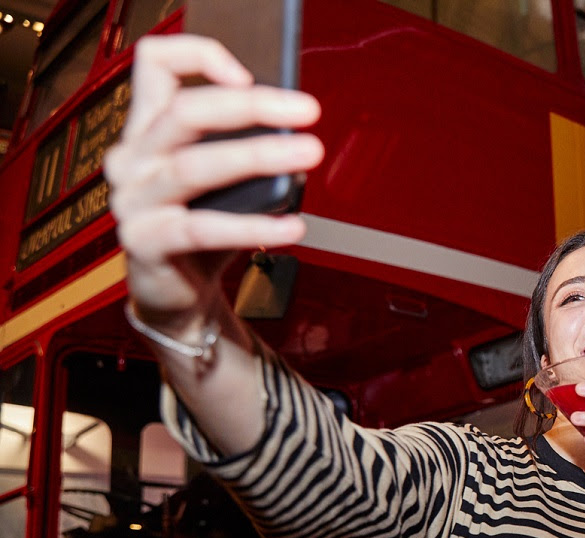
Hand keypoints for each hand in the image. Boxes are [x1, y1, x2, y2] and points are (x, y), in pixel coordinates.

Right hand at [103, 35, 322, 326]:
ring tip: (309, 153)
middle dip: (251, 105)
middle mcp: (133, 158)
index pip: (154, 63)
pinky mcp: (146, 242)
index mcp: (147, 129)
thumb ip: (240, 145)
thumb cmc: (203, 224)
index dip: (198, 56)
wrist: (176, 292)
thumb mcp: (221, 177)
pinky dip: (254, 228)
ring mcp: (134, 201)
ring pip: (195, 166)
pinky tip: (292, 226)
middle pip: (185, 112)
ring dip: (259, 156)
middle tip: (306, 110)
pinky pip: (203, 229)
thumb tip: (293, 128)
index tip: (248, 73)